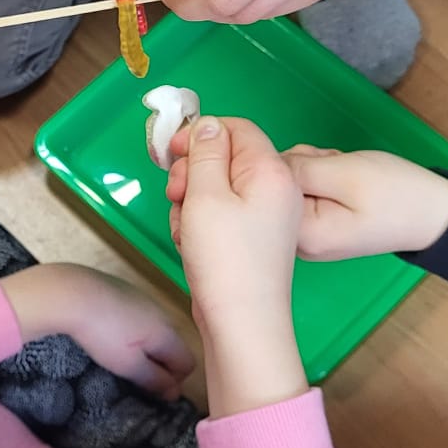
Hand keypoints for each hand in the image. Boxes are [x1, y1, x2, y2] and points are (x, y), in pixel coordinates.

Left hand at [0, 264, 194, 396]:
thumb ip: (155, 379)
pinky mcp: (124, 290)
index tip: (151, 390)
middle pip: (172, 345)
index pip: (188, 364)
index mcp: (168, 332)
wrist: (72, 293)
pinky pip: (138, 316)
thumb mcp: (129, 365)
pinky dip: (130, 329)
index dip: (174, 382)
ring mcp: (143, 298)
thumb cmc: (103, 334)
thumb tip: (176, 393)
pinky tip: (108, 331)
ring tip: (117, 354)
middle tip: (132, 375)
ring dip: (144, 346)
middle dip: (159, 364)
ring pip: (154, 330)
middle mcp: (162, 313)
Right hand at [166, 116, 307, 413]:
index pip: (237, 128)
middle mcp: (276, 189)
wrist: (242, 322)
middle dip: (193, 172)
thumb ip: (206, 153)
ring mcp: (267, 216)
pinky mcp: (254, 238)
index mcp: (271, 170)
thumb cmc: (224, 258)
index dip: (201, 133)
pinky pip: (223, 214)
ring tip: (185, 229)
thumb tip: (208, 125)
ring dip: (192, 202)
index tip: (171, 151)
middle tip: (176, 195)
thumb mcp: (206, 195)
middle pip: (226, 158)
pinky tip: (191, 244)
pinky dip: (201, 223)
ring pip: (218, 188)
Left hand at [285, 147, 447, 260]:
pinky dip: (327, 176)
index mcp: (303, 235)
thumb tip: (265, 163)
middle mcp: (299, 241)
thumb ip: (298, 168)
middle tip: (342, 171)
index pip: (269, 185)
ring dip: (320, 167)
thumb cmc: (396, 195)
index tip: (326, 167)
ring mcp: (310, 233)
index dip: (296, 162)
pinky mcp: (320, 222)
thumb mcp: (344, 173)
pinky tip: (349, 181)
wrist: (435, 213)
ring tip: (350, 176)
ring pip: (295, 180)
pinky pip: (310, 188)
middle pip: (279, 183)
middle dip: (308, 164)